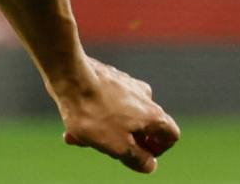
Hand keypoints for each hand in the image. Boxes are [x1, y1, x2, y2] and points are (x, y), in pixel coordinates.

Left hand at [54, 56, 179, 172]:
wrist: (69, 75)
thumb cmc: (94, 112)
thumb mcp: (118, 147)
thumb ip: (138, 159)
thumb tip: (149, 164)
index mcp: (153, 114)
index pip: (170, 134)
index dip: (159, 149)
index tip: (140, 154)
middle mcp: (143, 95)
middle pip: (141, 125)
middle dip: (121, 140)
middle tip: (102, 147)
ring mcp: (124, 83)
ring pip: (118, 113)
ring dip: (102, 127)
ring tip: (79, 135)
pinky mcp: (105, 76)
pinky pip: (102, 100)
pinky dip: (92, 111)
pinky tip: (72, 118)